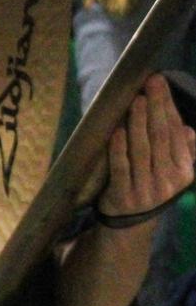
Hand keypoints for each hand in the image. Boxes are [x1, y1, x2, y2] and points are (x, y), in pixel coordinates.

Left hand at [100, 74, 195, 223]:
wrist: (130, 223)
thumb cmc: (150, 185)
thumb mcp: (171, 172)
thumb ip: (182, 151)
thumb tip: (189, 130)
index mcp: (184, 171)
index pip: (176, 133)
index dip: (169, 107)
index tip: (160, 82)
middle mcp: (169, 181)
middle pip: (161, 138)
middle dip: (156, 108)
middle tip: (150, 82)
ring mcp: (146, 189)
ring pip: (142, 150)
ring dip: (139, 123)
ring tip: (136, 100)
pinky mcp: (124, 195)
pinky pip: (121, 168)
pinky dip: (119, 149)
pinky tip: (117, 130)